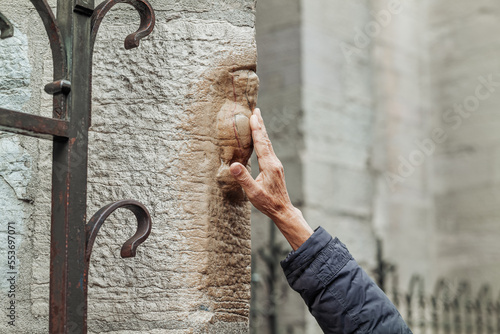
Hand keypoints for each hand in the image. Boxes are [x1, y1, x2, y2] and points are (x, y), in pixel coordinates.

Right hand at [230, 108, 312, 249]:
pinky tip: (260, 139)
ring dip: (262, 131)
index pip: (261, 143)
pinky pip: (268, 149)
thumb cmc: (267, 203)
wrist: (282, 210)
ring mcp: (275, 165)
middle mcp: (274, 162)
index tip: (253, 115)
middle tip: (256, 110)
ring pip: (268, 143)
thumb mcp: (253, 193)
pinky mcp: (275, 168)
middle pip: (266, 139)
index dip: (257, 129)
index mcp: (269, 165)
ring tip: (258, 119)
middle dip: (260, 124)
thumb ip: (243, 178)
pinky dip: (263, 140)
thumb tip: (233, 165)